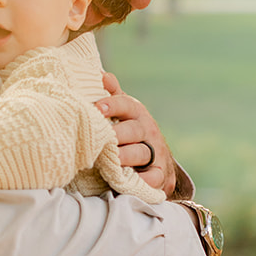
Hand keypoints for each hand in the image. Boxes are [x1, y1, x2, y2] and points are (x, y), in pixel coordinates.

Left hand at [97, 72, 176, 196]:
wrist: (156, 160)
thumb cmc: (129, 131)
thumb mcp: (123, 112)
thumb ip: (112, 96)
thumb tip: (102, 75)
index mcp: (137, 113)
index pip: (126, 104)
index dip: (111, 105)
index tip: (96, 108)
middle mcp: (148, 131)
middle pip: (133, 130)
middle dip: (117, 134)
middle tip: (102, 139)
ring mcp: (156, 153)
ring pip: (141, 153)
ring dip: (125, 157)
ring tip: (111, 160)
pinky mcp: (160, 175)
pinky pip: (152, 179)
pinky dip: (142, 181)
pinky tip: (127, 180)